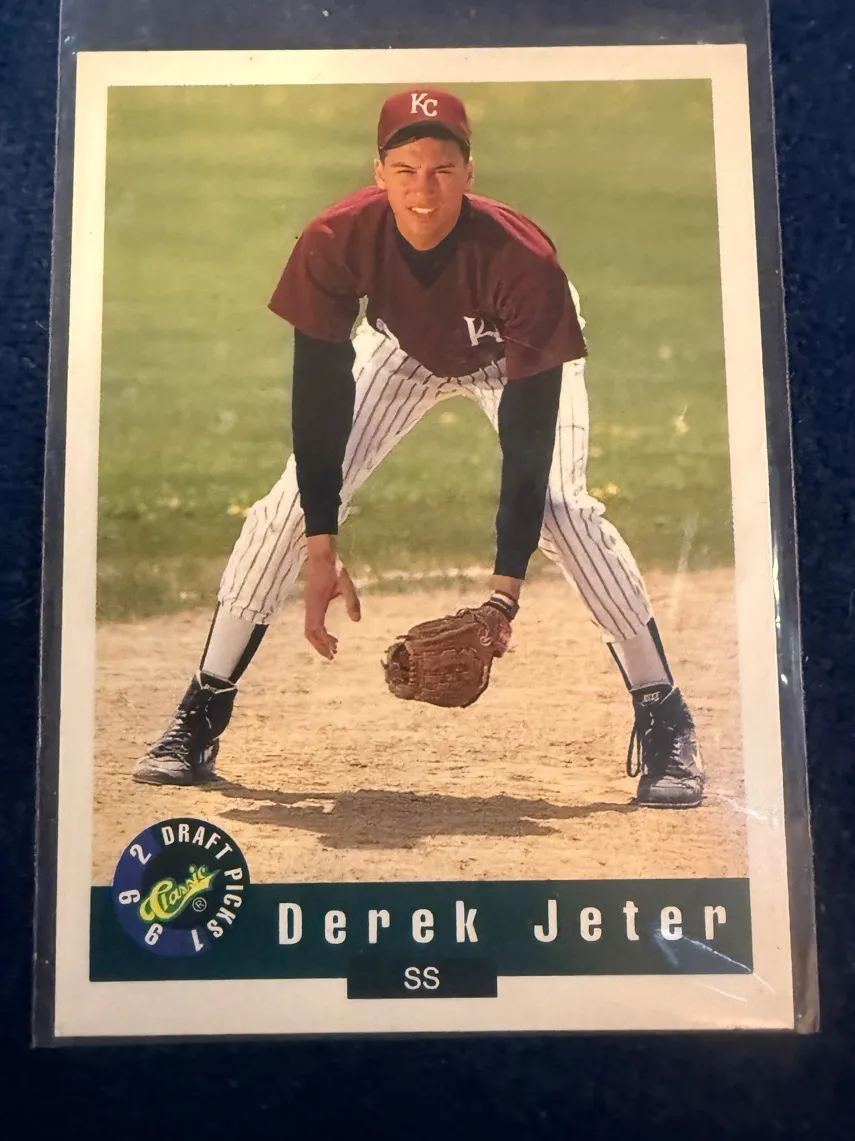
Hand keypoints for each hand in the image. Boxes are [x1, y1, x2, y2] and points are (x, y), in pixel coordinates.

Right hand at [303, 536, 360, 659]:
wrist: (321, 555)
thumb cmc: (334, 569)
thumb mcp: (347, 585)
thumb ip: (352, 602)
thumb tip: (356, 621)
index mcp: (317, 603)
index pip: (316, 629)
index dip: (323, 642)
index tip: (335, 649)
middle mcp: (310, 606)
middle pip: (309, 633)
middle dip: (319, 646)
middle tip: (333, 656)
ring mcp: (309, 605)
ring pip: (308, 628)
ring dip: (318, 640)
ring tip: (332, 648)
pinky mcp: (311, 602)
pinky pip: (310, 622)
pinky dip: (318, 632)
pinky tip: (328, 634)